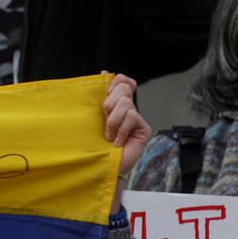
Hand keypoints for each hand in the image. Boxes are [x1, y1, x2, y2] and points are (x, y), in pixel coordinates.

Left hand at [103, 72, 149, 211]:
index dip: (117, 81)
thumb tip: (103, 72)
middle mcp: (128, 109)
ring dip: (113, 120)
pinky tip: (118, 141)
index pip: (124, 81)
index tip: (106, 91)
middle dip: (109, 104)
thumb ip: (99, 96)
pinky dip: (121, 129)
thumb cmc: (94, 143)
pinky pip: (131, 116)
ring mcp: (137, 119)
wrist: (101, 165)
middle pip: (124, 89)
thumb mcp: (93, 116)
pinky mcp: (144, 129)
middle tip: (105, 121)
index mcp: (115, 104)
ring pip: (125, 103)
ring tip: (109, 135)